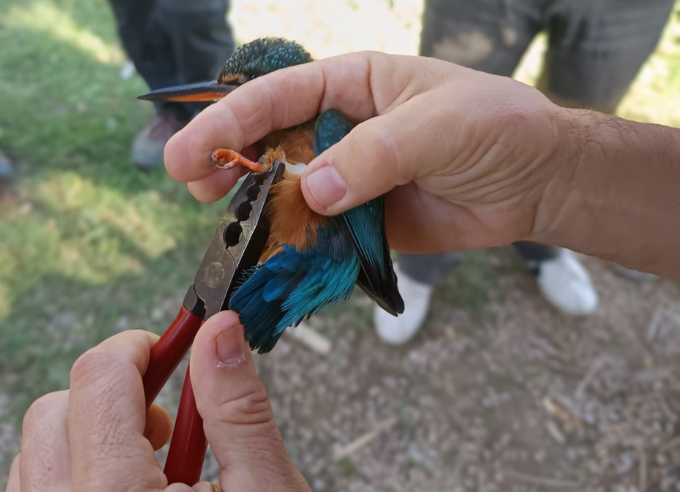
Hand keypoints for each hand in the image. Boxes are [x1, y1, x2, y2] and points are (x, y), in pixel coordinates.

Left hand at [7, 311, 311, 491]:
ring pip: (35, 448)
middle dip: (112, 393)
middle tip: (166, 420)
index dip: (138, 348)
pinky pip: (35, 485)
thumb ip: (239, 409)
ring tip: (149, 461)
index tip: (172, 350)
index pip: (98, 377)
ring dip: (88, 432)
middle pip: (52, 408)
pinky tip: (124, 486)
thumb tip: (220, 330)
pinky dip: (72, 467)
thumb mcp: (267, 490)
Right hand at [164, 51, 567, 253]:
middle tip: (190, 182)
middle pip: (271, 139)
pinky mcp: (361, 218)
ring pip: (287, 187)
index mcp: (354, 85)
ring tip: (215, 214)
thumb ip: (374, 155)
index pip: (282, 94)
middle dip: (227, 156)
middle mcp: (342, 127)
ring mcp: (349, 175)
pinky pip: (318, 228)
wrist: (535, 184)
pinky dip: (292, 240)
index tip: (191, 147)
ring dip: (251, 201)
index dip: (232, 118)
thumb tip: (311, 192)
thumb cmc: (497, 130)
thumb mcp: (439, 128)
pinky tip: (265, 250)